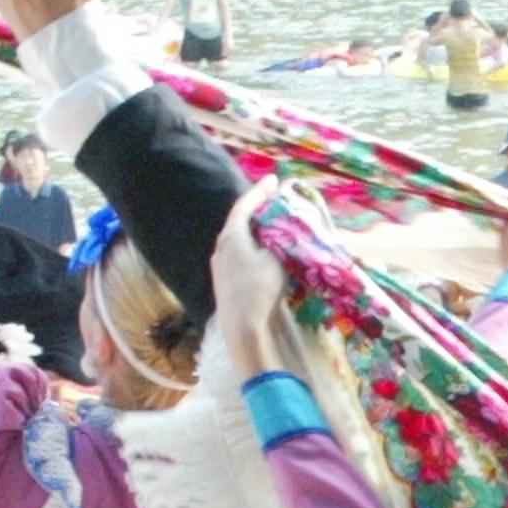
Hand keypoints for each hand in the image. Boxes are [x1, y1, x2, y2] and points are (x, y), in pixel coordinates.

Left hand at [207, 180, 295, 370]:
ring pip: (239, 239)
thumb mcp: (276, 257)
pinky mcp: (225, 283)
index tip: (273, 180)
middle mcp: (221, 248)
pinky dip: (253, 246)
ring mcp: (220, 267)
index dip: (260, 191)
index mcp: (231, 236)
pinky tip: (263, 252)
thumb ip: (280, 237)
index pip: (245, 205)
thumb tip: (286, 227)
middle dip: (257, 210)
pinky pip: (240, 255)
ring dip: (256, 230)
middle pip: (240, 221)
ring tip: (272, 225)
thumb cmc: (259, 288)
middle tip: (274, 200)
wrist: (243, 328)